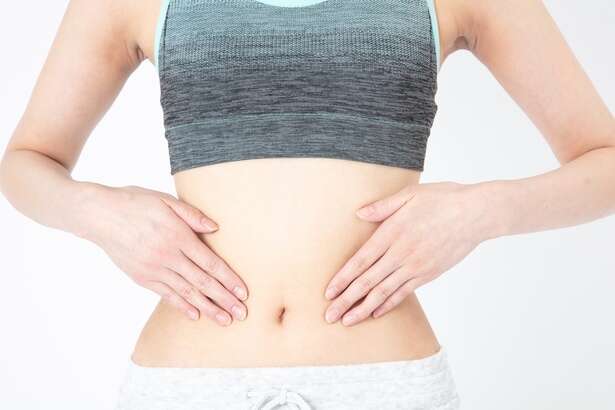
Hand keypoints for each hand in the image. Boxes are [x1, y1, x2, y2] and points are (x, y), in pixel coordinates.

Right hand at [78, 184, 248, 324]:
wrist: (98, 215)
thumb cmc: (134, 203)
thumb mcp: (165, 200)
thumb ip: (192, 215)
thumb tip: (216, 228)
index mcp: (178, 236)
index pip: (211, 263)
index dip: (229, 280)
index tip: (243, 293)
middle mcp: (168, 256)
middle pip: (202, 282)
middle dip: (224, 300)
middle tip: (241, 314)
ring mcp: (153, 269)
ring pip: (186, 293)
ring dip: (207, 308)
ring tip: (224, 321)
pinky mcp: (141, 277)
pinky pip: (166, 294)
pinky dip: (181, 306)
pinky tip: (195, 315)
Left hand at [323, 181, 492, 325]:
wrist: (476, 214)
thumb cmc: (443, 199)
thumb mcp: (410, 194)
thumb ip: (382, 206)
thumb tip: (359, 214)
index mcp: (392, 232)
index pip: (360, 261)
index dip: (343, 279)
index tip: (328, 292)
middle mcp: (401, 253)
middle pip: (368, 281)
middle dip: (346, 300)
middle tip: (330, 315)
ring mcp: (416, 266)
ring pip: (384, 292)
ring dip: (363, 308)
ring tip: (347, 321)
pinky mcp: (429, 273)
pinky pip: (404, 293)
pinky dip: (388, 304)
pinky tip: (376, 313)